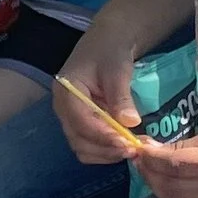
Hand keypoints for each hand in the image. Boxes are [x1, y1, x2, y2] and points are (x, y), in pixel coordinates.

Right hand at [54, 36, 140, 160]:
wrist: (107, 43)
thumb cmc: (110, 51)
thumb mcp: (117, 70)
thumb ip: (121, 96)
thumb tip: (130, 122)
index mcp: (66, 92)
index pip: (80, 121)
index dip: (103, 136)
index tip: (127, 143)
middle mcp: (63, 109)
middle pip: (79, 140)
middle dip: (106, 149)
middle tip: (133, 150)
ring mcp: (70, 118)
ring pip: (83, 147)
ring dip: (106, 153)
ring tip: (131, 150)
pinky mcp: (81, 123)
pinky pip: (89, 145)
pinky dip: (105, 151)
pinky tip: (124, 146)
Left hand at [134, 118, 197, 197]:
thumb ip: (185, 145)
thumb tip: (152, 149)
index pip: (172, 165)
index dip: (150, 158)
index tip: (137, 148)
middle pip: (169, 187)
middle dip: (148, 173)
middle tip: (138, 159)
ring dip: (157, 186)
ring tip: (149, 170)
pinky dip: (174, 194)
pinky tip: (169, 181)